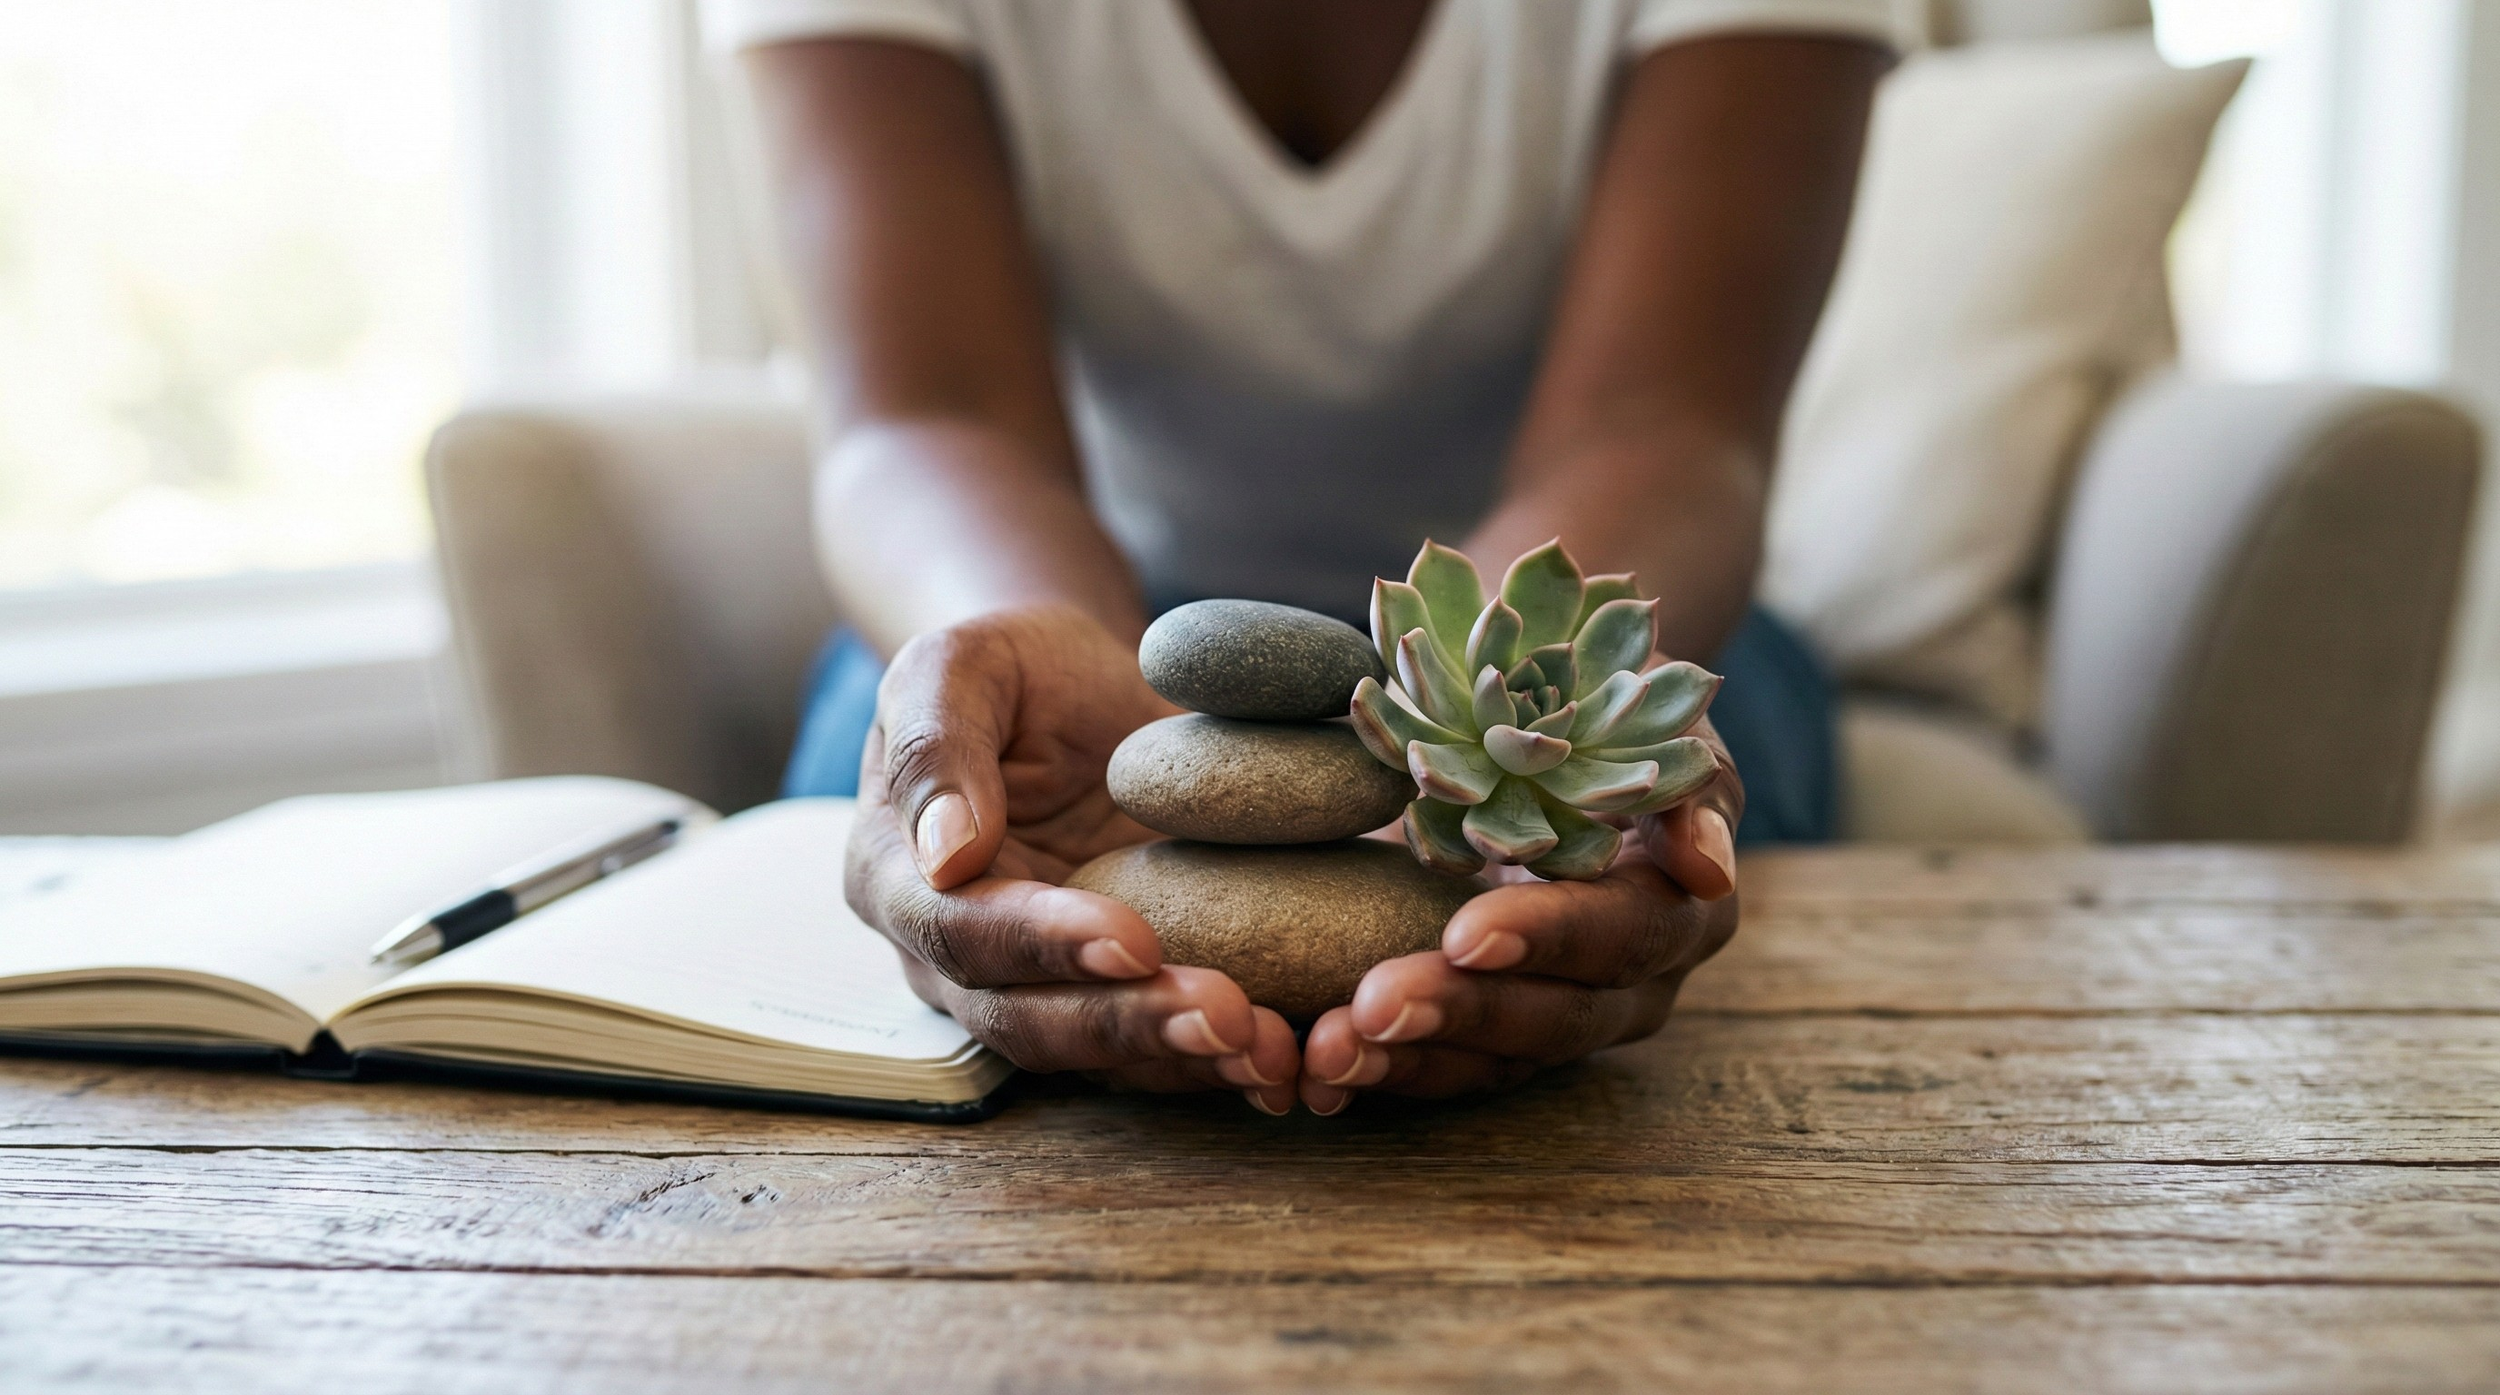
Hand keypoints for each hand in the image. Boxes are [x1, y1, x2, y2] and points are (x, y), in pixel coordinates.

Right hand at [846, 604, 1302, 1111]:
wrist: (1077, 690)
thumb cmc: (1012, 668)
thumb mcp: (961, 664)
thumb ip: (935, 743)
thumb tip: (944, 856)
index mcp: (898, 877)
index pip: (961, 931)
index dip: (1043, 943)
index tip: (1132, 938)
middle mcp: (955, 958)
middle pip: (1028, 1018)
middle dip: (1127, 1023)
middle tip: (1225, 1014)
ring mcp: (1036, 988)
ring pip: (1096, 1052)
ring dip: (1181, 1056)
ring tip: (1267, 1048)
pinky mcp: (1112, 996)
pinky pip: (1156, 1048)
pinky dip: (1217, 1058)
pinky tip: (1287, 1056)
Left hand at [1297, 712, 1743, 1113]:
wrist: (1550, 723)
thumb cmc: (1609, 708)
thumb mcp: (1659, 718)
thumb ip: (1689, 784)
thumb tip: (1706, 869)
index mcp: (1684, 907)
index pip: (1623, 934)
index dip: (1550, 938)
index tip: (1467, 935)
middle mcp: (1636, 983)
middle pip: (1558, 1018)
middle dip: (1463, 1013)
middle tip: (1374, 1007)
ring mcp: (1568, 1018)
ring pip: (1497, 1061)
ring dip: (1410, 1061)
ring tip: (1327, 1054)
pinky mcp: (1502, 1037)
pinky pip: (1446, 1069)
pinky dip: (1381, 1072)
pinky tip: (1318, 1075)